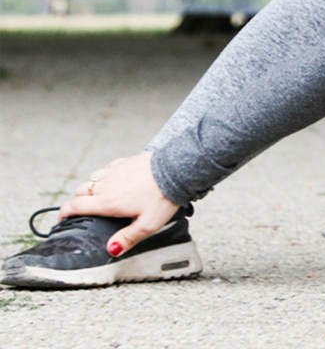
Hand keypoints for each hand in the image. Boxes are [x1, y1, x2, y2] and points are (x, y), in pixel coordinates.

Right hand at [57, 150, 182, 258]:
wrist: (176, 169)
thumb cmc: (163, 196)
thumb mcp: (147, 224)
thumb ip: (128, 238)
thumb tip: (111, 250)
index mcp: (107, 202)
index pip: (75, 206)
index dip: (64, 213)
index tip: (61, 218)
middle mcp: (106, 184)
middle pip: (80, 191)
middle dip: (77, 201)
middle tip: (81, 210)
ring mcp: (115, 170)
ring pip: (92, 178)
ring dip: (91, 187)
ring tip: (98, 196)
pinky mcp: (126, 161)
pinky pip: (108, 167)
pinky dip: (105, 175)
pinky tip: (115, 179)